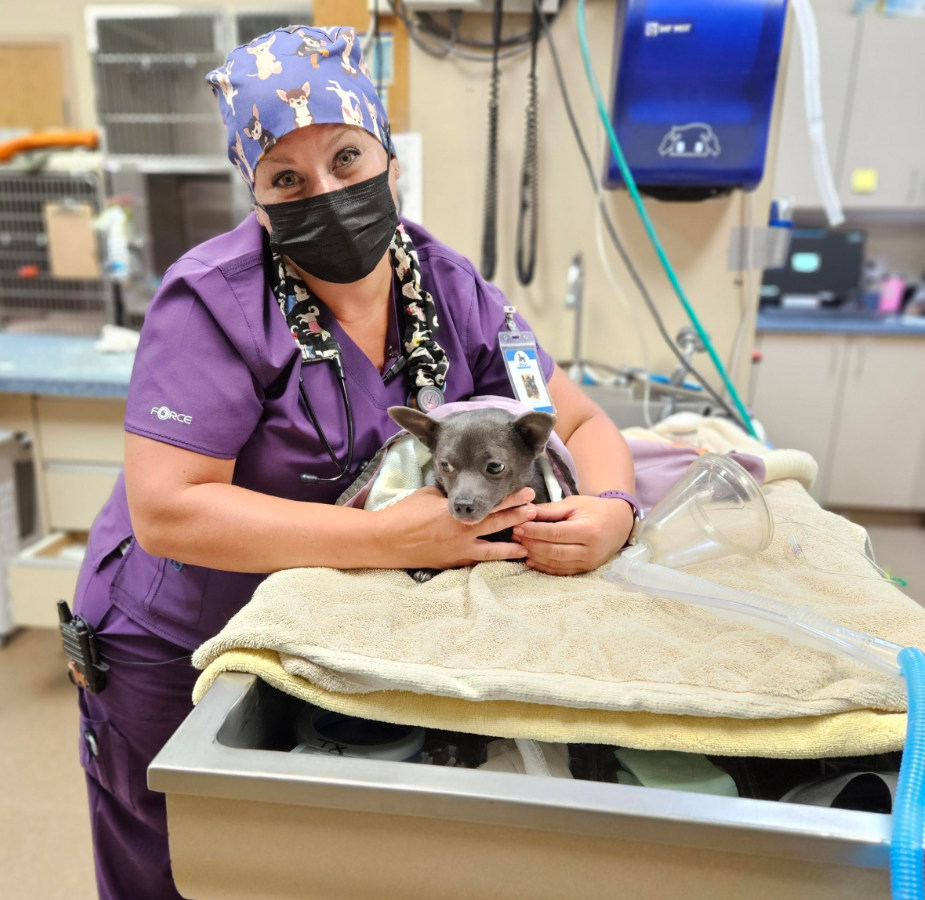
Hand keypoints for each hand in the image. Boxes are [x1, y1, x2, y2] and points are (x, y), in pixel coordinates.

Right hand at [373, 486, 536, 570]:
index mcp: (458, 513)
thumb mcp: (430, 495)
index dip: (511, 499)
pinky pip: (477, 562)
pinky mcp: (452, 563)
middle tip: (536, 512)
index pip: (491, 504)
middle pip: (498, 524)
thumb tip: (463, 495)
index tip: (528, 494)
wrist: (386, 541)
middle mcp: (462, 533)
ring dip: (512, 547)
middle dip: (519, 517)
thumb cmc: (405, 514)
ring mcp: (458, 551)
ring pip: (493, 551)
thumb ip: (450, 496)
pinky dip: (490, 560)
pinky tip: (501, 560)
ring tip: (528, 547)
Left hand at [513, 494, 633, 575]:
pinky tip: (530, 560)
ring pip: (556, 563)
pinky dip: (544, 567)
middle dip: (531, 544)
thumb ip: (550, 510)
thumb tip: (525, 511)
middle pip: (554, 551)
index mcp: (589, 530)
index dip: (535, 531)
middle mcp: (591, 550)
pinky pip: (561, 571)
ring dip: (535, 556)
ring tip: (519, 546)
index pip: (556, 533)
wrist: (619, 522)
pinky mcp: (586, 569)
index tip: (518, 526)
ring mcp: (589, 562)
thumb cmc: (595, 509)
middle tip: (515, 537)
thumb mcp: (574, 504)